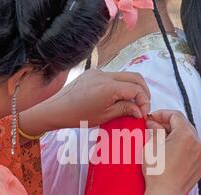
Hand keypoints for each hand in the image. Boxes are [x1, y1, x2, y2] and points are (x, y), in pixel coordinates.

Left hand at [21, 69, 150, 133]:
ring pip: (125, 76)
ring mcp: (99, 72)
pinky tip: (118, 98)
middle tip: (143, 106)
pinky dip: (120, 86)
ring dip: (132, 88)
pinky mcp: (93, 73)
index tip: (143, 113)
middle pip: (135, 77)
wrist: (56, 109)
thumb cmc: (79, 116)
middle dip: (143, 91)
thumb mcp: (105, 116)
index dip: (144, 101)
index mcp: (109, 87)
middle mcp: (105, 75)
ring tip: (132, 104)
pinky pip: (113, 77)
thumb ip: (125, 109)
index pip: (137, 89)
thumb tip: (140, 110)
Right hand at [141, 111, 200, 194]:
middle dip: (169, 124)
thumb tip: (154, 124)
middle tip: (155, 127)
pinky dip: (183, 147)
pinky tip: (171, 153)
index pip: (175, 115)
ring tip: (162, 140)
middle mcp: (197, 143)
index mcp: (185, 135)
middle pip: (184, 125)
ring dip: (177, 135)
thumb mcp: (151, 147)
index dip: (162, 114)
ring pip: (190, 138)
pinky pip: (193, 150)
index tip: (152, 118)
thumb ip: (155, 131)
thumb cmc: (157, 173)